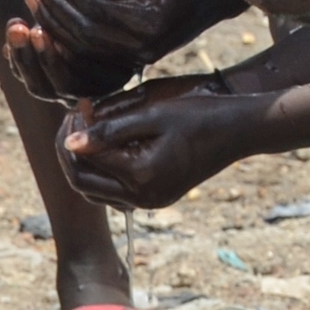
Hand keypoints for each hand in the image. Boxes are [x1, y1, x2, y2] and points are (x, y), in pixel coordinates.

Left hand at [7, 0, 243, 100]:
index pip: (96, 11)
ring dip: (54, 20)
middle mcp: (142, 50)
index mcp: (151, 28)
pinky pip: (88, 52)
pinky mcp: (128, 59)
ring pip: (82, 46)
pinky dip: (64, 34)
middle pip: (83, 33)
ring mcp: (135, 59)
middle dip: (55, 5)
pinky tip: (48, 15)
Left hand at [58, 74, 257, 208]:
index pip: (85, 160)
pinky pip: (115, 192)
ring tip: (87, 129)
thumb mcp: (152, 115)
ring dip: (84, 164)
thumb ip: (110, 129)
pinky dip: (103, 172)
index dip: (72, 133)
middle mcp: (143, 198)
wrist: (239, 131)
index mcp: (141, 177)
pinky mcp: (156, 198)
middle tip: (74, 120)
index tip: (78, 107)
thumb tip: (70, 142)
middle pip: (83, 183)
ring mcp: (150, 202)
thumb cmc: (199, 116)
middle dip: (70, 153)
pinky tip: (106, 145)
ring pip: (96, 191)